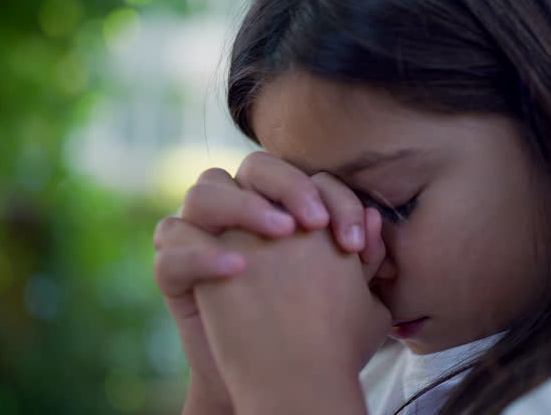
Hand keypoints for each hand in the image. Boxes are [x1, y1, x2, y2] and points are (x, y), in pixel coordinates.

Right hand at [153, 153, 387, 412]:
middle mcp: (241, 210)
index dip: (336, 199)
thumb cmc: (315, 332)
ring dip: (244, 206)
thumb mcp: (350, 296)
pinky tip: (237, 268)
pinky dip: (202, 251)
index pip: (308, 177)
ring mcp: (203, 234)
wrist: (276, 383)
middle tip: (315, 224)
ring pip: (205, 191)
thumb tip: (377, 218)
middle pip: (256, 167)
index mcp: (284, 208)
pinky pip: (173, 241)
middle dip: (289, 186)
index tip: (356, 242)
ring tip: (280, 234)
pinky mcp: (174, 268)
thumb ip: (364, 257)